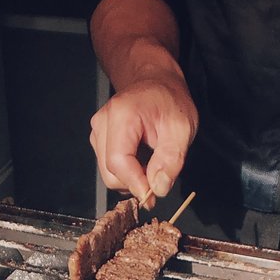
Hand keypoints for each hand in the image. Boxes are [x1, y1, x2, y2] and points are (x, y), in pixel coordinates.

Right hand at [89, 73, 197, 204]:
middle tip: (159, 181)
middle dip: (135, 183)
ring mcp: (97, 131)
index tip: (154, 197)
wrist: (156, 82)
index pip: (118, 162)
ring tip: (153, 165)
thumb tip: (158, 188)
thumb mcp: (182, 128)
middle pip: (110, 172)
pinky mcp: (98, 139)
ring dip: (131, 178)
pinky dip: (127, 172)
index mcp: (121, 115)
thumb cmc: (170, 101)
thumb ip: (171, 159)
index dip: (136, 184)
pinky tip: (142, 161)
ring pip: (108, 173)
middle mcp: (102, 122)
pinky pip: (109, 167)